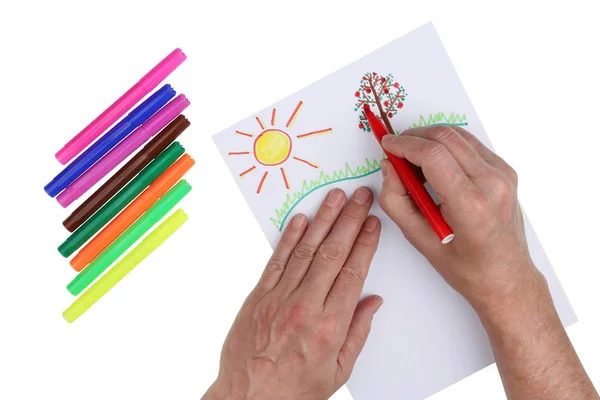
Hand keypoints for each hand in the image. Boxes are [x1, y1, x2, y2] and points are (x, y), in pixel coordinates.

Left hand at [203, 188, 381, 399]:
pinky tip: (302, 219)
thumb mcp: (338, 372)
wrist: (247, 399)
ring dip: (323, 220)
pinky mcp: (258, 297)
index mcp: (329, 327)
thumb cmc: (294, 390)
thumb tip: (372, 301)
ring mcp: (278, 299)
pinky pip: (277, 261)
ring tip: (336, 197)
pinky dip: (289, 238)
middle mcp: (304, 307)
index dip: (365, 244)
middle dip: (350, 220)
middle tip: (361, 196)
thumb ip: (357, 333)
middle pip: (332, 254)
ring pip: (306, 250)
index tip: (374, 223)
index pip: (353, 273)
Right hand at [379, 126, 542, 311]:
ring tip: (415, 161)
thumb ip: (396, 200)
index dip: (404, 144)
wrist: (505, 277)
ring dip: (431, 139)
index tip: (387, 144)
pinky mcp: (506, 171)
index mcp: (471, 205)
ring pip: (458, 135)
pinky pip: (471, 145)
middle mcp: (492, 184)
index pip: (433, 155)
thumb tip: (389, 167)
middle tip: (396, 151)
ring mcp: (503, 175)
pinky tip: (436, 166)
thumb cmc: (466, 267)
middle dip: (414, 137)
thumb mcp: (420, 239)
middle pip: (445, 137)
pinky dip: (448, 147)